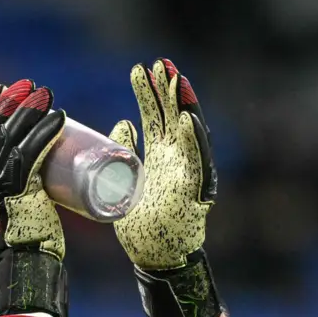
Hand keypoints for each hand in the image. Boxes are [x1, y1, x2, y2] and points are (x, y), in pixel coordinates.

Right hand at [0, 80, 66, 260]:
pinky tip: (59, 118)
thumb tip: (28, 154)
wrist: (27, 253)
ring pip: (13, 138)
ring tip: (46, 94)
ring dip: (31, 110)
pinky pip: (33, 154)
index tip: (2, 90)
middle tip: (30, 86)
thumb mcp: (7, 196)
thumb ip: (12, 177)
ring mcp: (0, 183)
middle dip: (12, 102)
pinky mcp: (21, 189)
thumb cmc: (24, 224)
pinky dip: (46, 133)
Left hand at [110, 58, 217, 270]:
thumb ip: (126, 150)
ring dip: (181, 105)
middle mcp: (176, 158)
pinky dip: (192, 139)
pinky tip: (186, 118)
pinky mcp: (193, 189)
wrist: (156, 253)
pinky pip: (196, 161)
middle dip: (165, 90)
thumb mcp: (125, 178)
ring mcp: (187, 171)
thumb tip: (121, 123)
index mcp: (160, 154)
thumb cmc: (142, 219)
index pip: (156, 116)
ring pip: (187, 132)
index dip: (150, 93)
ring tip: (175, 79)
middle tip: (156, 63)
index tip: (140, 69)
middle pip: (172, 116)